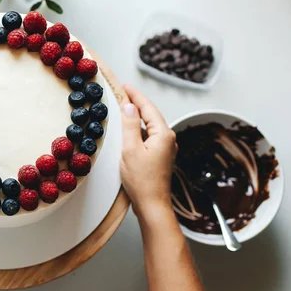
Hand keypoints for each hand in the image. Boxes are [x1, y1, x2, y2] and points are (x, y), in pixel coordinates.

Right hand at [120, 85, 176, 218]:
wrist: (152, 205)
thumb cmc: (142, 181)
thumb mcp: (130, 149)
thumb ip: (129, 125)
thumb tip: (128, 106)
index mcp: (163, 134)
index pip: (148, 107)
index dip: (135, 95)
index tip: (125, 85)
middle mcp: (168, 139)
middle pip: (150, 114)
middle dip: (136, 102)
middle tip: (122, 92)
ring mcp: (165, 148)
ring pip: (149, 125)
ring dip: (136, 115)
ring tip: (123, 106)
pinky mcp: (160, 155)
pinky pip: (148, 135)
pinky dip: (138, 128)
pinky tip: (129, 128)